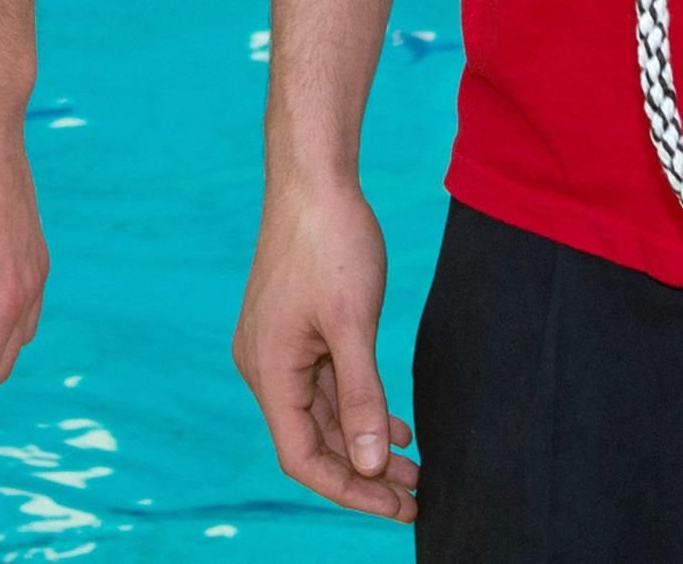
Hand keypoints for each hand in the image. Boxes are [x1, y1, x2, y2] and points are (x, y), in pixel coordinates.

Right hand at [234, 172, 415, 521]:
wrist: (313, 176)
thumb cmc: (332, 242)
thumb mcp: (354, 325)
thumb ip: (361, 397)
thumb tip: (369, 464)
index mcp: (268, 370)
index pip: (302, 457)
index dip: (349, 490)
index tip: (397, 507)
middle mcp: (264, 365)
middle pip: (312, 441)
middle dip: (364, 472)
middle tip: (417, 494)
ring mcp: (277, 346)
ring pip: (322, 414)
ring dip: (364, 441)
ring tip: (415, 467)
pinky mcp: (294, 329)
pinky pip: (324, 384)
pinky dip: (358, 406)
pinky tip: (396, 424)